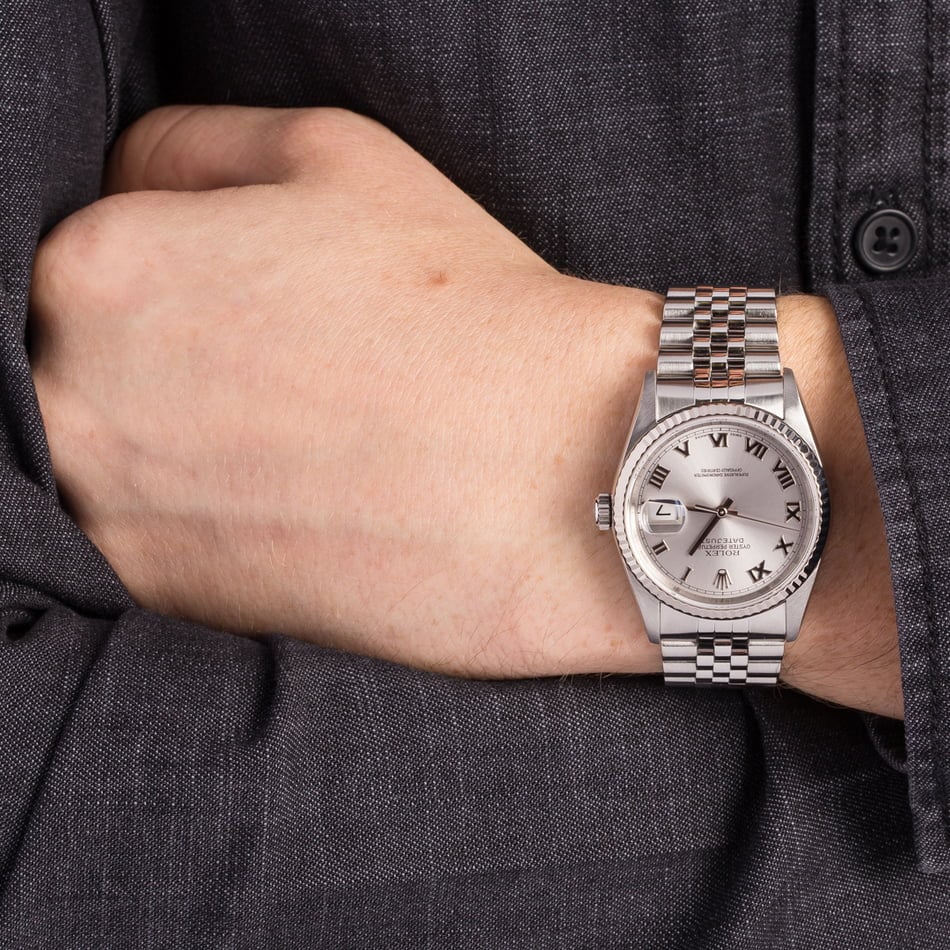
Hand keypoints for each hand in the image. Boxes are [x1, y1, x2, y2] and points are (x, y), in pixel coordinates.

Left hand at [27, 105, 900, 717]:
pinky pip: (147, 531)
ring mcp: (108, 501)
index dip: (186, 283)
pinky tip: (287, 499)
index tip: (253, 309)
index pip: (91, 262)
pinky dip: (203, 515)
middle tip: (283, 378)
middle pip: (89, 363)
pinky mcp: (156, 589)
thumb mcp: (335, 156)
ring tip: (293, 442)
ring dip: (182, 443)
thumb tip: (124, 179)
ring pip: (112, 450)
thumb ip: (190, 149)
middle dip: (173, 364)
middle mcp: (73, 386)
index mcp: (104, 263)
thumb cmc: (457, 309)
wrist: (553, 474)